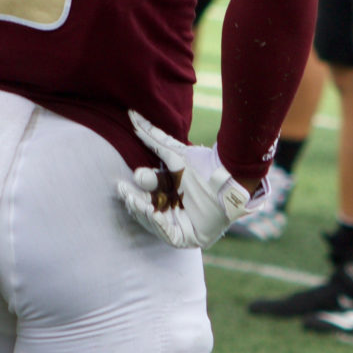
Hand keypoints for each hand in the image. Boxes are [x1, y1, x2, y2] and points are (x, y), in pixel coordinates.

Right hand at [113, 110, 252, 249]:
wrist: (228, 177)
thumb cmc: (204, 166)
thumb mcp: (174, 153)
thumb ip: (153, 137)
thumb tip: (133, 115)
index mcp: (168, 196)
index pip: (144, 198)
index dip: (133, 193)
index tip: (123, 185)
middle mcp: (173, 212)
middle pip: (146, 212)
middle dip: (135, 203)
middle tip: (127, 193)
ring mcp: (181, 226)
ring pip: (154, 224)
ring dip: (143, 213)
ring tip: (138, 202)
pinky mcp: (189, 237)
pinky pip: (168, 235)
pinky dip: (159, 225)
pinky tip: (152, 212)